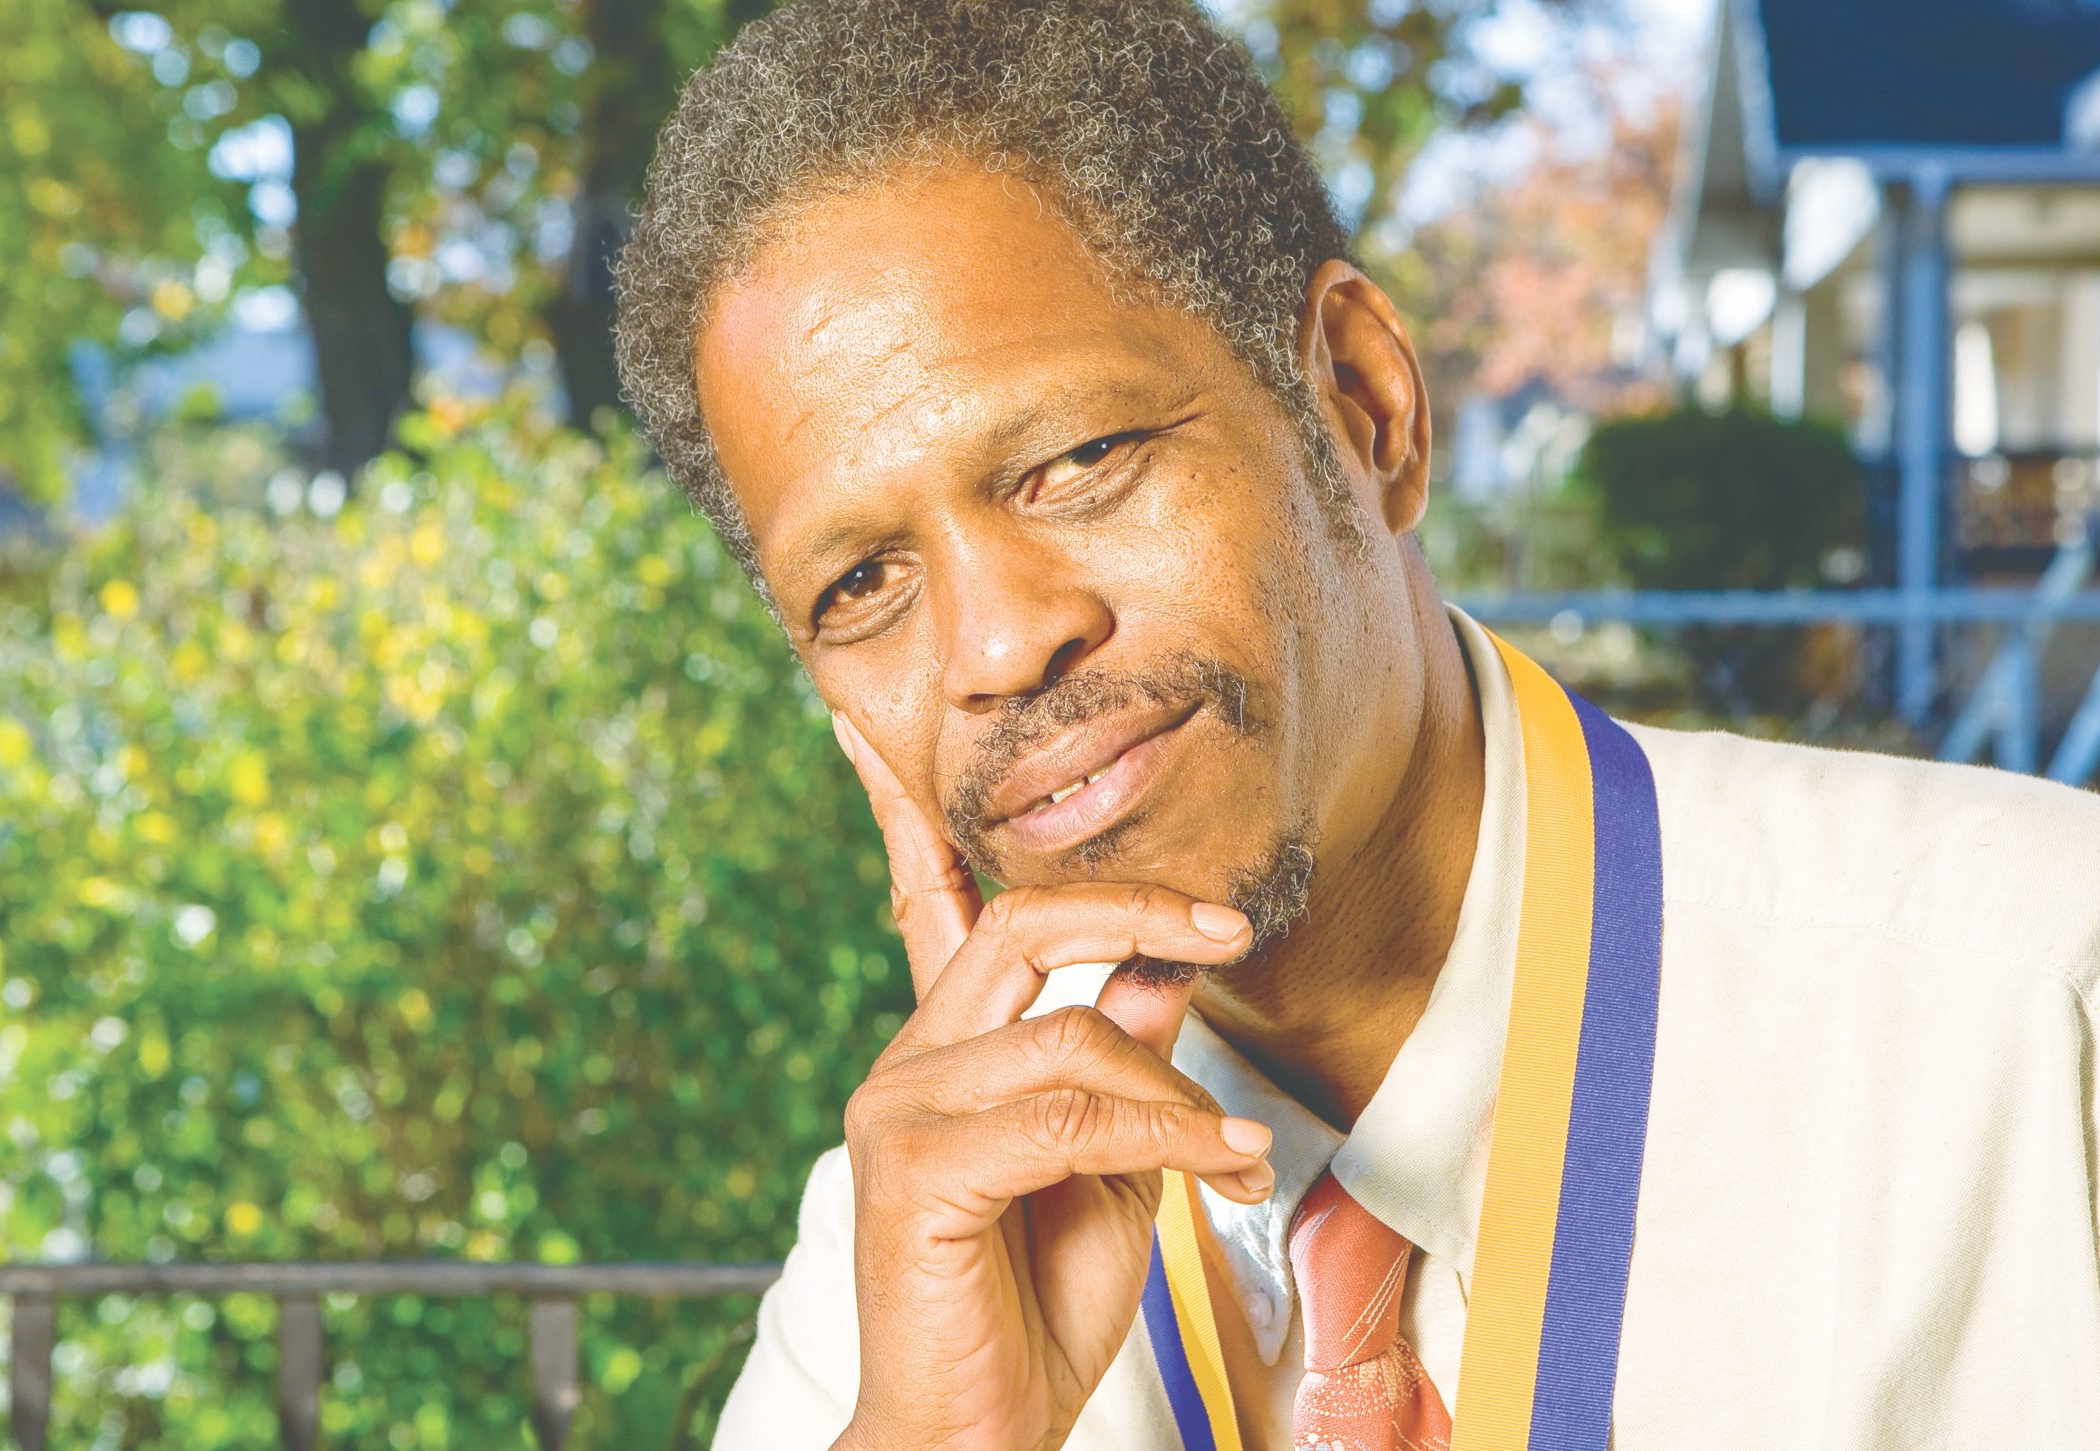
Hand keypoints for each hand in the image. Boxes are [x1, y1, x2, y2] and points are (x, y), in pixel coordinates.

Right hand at [827, 711, 1272, 1450]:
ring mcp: (900, 1108)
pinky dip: (1166, 1134)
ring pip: (1067, 1032)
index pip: (920, 898)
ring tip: (1239, 1154)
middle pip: (1018, 919)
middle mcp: (908, 1061)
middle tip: (1228, 922)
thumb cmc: (1036, 1306)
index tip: (859, 720)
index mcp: (945, 1049)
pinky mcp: (916, 1167)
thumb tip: (1170, 964)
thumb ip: (1127, 1059)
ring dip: (1178, 1090)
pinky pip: (1067, 1114)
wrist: (978, 1436)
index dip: (897, 807)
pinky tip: (1223, 1170)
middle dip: (1134, 904)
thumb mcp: (1112, 1160)